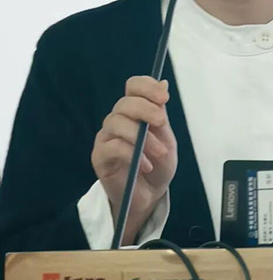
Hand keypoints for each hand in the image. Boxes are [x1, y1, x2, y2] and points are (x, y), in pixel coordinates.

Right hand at [91, 76, 177, 243]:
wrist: (149, 196)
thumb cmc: (158, 166)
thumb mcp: (166, 139)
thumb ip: (161, 114)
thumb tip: (163, 83)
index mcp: (134, 112)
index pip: (133, 87)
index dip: (146, 87)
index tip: (164, 97)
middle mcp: (117, 120)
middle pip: (125, 103)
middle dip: (146, 110)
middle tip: (161, 124)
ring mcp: (106, 137)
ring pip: (118, 123)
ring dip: (143, 138)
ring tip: (158, 154)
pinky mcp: (100, 156)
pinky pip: (113, 147)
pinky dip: (133, 155)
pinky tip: (145, 165)